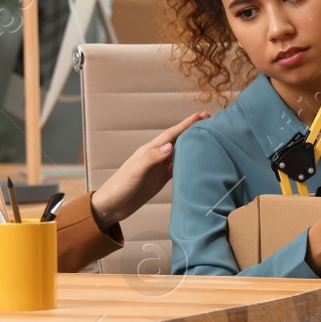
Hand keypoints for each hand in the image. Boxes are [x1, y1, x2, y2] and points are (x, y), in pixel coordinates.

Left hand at [89, 110, 211, 230]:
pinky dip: (187, 162)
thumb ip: (151, 159)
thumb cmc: (120, 187)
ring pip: (179, 152)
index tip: (201, 116)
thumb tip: (170, 146)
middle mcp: (155, 156)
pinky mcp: (159, 179)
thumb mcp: (135, 171)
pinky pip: (176, 168)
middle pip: (177, 140)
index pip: (171, 134)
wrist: (112, 206)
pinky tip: (196, 161)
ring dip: (191, 144)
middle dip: (192, 129)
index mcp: (149, 151)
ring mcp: (158, 168)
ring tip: (206, 137)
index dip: (186, 125)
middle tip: (208, 120)